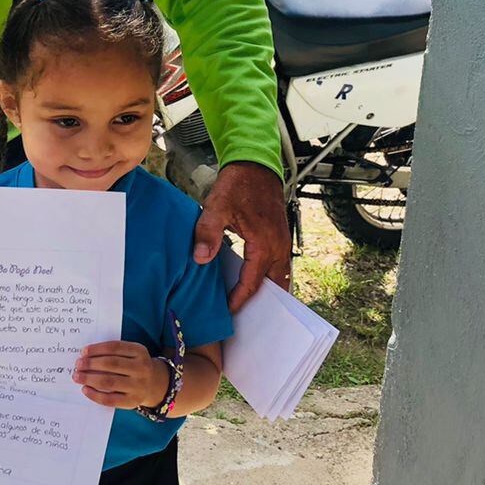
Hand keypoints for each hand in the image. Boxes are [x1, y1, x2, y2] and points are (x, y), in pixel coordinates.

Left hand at [73, 341, 169, 409]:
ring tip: (77, 376)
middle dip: (91, 364)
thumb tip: (86, 355)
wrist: (155, 384)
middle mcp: (141, 368)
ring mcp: (138, 386)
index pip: (114, 348)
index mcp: (139, 351)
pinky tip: (85, 389)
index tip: (83, 352)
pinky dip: (95, 395)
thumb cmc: (135, 365)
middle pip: (111, 364)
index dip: (97, 349)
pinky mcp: (132, 401)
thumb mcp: (132, 353)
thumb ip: (114, 352)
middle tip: (78, 364)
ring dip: (89, 378)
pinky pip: (110, 399)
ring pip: (109, 382)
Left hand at [192, 160, 291, 312]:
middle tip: (245, 319)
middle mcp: (279, 247)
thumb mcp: (217, 206)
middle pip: (274, 287)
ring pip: (279, 277)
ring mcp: (282, 242)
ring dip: (266, 291)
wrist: (256, 165)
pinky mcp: (280, 236)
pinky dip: (269, 277)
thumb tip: (201, 259)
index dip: (239, 300)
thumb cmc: (238, 185)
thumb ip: (208, 233)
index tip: (227, 312)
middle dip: (261, 304)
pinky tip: (254, 281)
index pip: (252, 284)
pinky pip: (278, 265)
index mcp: (264, 245)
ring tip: (250, 305)